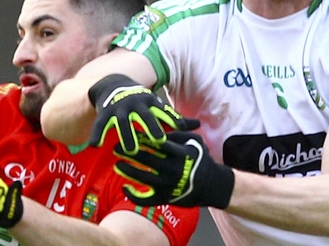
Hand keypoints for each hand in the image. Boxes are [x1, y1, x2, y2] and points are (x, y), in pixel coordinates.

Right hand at [88, 74, 199, 153]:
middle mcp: (136, 104)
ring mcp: (119, 108)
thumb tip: (198, 126)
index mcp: (151, 102)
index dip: (172, 122)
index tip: (180, 131)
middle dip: (151, 127)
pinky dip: (97, 134)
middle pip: (145, 117)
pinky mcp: (105, 113)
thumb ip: (175, 118)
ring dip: (127, 135)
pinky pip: (100, 125)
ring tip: (129, 150)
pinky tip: (95, 145)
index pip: (163, 113)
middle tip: (158, 140)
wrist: (113, 84)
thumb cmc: (141, 102)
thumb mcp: (157, 106)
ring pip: (123, 123)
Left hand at [114, 131, 233, 208]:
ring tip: (117, 165)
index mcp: (180, 153)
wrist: (212, 185)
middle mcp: (173, 169)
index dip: (141, 138)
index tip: (130, 133)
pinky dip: (134, 195)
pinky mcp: (165, 198)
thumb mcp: (195, 141)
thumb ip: (178, 133)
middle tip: (115, 148)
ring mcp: (168, 185)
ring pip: (143, 178)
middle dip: (129, 153)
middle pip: (146, 159)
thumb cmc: (201, 159)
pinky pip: (146, 199)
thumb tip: (160, 128)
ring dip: (128, 171)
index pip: (156, 143)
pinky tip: (125, 188)